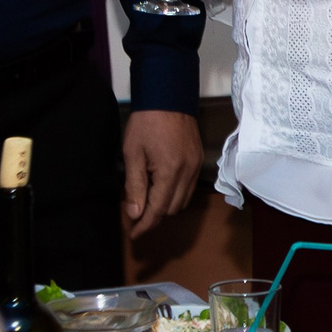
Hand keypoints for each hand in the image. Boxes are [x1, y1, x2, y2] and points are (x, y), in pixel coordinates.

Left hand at [123, 108, 202, 234]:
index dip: (144, 225)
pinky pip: (189, 188)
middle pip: (172, 209)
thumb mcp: (132, 154)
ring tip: (147, 200)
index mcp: (170, 172)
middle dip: (154, 216)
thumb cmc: (146, 123)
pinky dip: (175, 194)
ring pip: (182, 201)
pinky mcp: (199, 161)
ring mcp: (196, 167)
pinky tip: (161, 187)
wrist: (168, 97)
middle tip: (135, 213)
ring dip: (165, 206)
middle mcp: (188, 173)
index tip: (134, 234)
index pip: (158, 210)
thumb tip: (134, 213)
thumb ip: (134, 186)